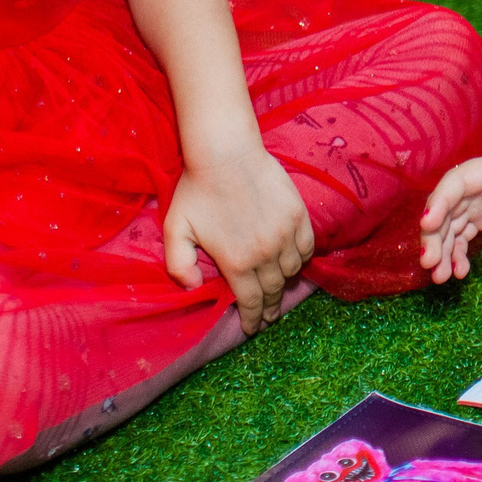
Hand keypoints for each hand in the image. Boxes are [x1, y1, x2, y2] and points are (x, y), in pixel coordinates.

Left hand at [164, 143, 315, 335]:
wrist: (226, 153)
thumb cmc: (197, 190)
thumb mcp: (175, 229)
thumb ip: (179, 265)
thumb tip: (194, 288)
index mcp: (235, 262)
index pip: (250, 302)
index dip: (252, 319)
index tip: (253, 328)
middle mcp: (264, 254)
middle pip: (273, 291)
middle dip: (269, 309)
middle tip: (268, 318)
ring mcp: (284, 234)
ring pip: (292, 271)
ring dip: (284, 284)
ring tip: (279, 289)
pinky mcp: (298, 216)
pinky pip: (307, 248)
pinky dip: (301, 259)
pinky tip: (293, 262)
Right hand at [418, 126, 481, 284]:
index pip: (456, 182)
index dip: (438, 202)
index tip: (428, 225)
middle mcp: (478, 184)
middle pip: (446, 207)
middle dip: (434, 235)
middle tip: (430, 264)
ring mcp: (480, 199)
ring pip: (451, 223)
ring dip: (442, 249)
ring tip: (441, 277)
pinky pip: (464, 233)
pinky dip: (459, 251)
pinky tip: (460, 271)